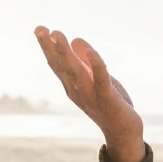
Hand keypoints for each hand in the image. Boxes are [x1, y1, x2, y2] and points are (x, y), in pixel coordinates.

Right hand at [34, 26, 144, 161]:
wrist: (123, 133)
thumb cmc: (109, 104)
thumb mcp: (96, 79)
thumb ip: (85, 62)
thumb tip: (75, 39)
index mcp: (72, 85)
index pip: (57, 63)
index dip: (48, 47)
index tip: (39, 29)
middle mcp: (76, 90)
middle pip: (61, 66)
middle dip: (50, 47)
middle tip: (40, 28)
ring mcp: (91, 95)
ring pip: (76, 71)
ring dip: (66, 53)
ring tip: (57, 35)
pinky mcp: (107, 99)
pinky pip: (101, 80)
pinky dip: (96, 66)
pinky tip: (92, 52)